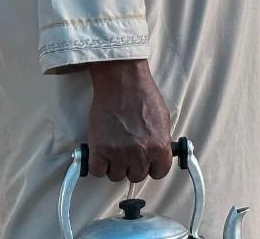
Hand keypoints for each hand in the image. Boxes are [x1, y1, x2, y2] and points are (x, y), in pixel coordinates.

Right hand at [86, 59, 172, 182]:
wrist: (122, 83)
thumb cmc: (143, 96)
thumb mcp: (162, 120)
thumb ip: (160, 141)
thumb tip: (158, 155)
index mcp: (159, 146)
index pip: (159, 173)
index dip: (152, 167)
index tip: (147, 162)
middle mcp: (140, 153)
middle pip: (136, 176)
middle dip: (133, 166)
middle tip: (128, 152)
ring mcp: (119, 153)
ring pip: (116, 176)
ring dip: (115, 166)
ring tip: (114, 150)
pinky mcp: (99, 150)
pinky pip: (97, 171)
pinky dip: (98, 164)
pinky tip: (101, 153)